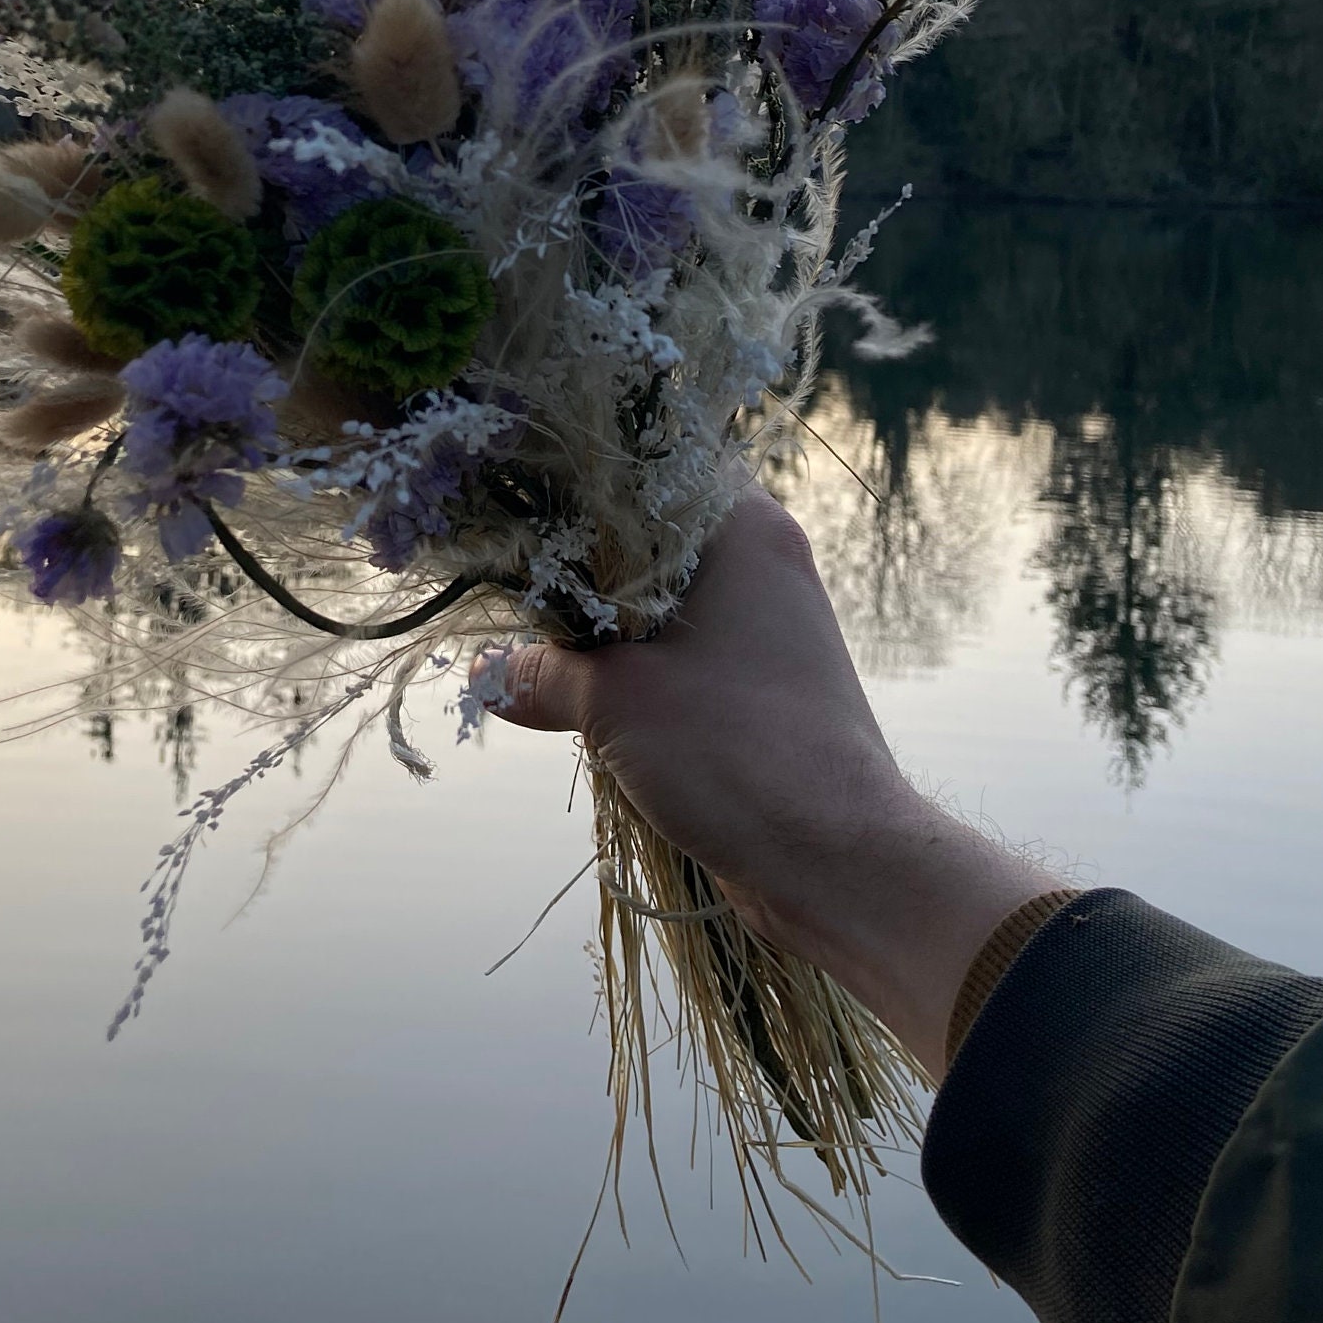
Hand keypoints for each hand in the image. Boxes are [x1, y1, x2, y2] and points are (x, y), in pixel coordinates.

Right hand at [486, 488, 1047, 1078]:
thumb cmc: (732, 749)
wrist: (837, 858)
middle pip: (648, 538)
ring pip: (663, 604)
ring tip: (534, 650)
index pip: (649, 464)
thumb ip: (542, 673)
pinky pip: (683, 655)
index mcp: (743, 527)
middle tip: (509, 587)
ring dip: (603, 632)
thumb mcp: (614, 700)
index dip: (577, 482)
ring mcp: (769, 626)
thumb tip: (484, 674)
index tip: (516, 506)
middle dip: (577, 570)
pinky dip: (636, 671)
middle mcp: (764, 562)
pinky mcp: (765, 685)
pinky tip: (581, 699)